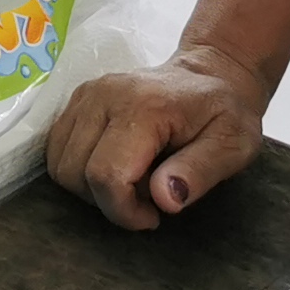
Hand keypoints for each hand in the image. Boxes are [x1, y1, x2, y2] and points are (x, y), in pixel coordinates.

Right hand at [45, 46, 270, 229]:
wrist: (210, 72)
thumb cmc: (224, 112)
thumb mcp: (233, 145)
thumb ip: (200, 172)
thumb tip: (164, 200)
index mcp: (143, 107)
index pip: (106, 175)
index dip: (123, 210)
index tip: (154, 217)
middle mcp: (103, 96)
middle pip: (75, 172)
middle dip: (107, 200)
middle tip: (146, 198)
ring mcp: (84, 95)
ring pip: (59, 164)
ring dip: (89, 186)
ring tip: (131, 181)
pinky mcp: (76, 100)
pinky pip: (57, 149)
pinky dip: (79, 169)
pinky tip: (113, 166)